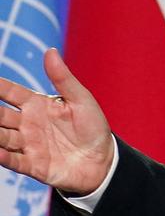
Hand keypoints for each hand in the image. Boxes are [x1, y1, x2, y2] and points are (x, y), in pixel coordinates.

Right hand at [0, 48, 113, 194]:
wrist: (104, 161)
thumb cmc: (93, 127)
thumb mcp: (81, 99)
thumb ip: (62, 78)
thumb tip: (50, 51)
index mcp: (37, 105)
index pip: (9, 92)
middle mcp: (27, 124)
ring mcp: (28, 145)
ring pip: (1, 137)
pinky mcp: (33, 165)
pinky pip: (13, 160)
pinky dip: (3, 156)